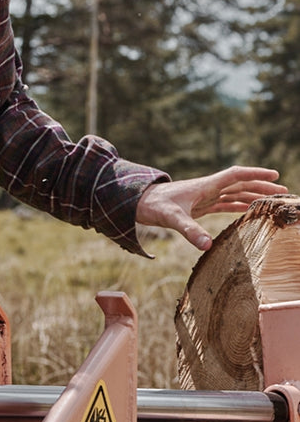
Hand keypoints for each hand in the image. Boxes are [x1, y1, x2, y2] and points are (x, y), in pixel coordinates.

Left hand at [135, 165, 287, 250]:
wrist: (137, 202)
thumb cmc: (154, 205)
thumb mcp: (172, 218)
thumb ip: (189, 231)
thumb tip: (207, 246)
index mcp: (206, 185)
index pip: (236, 175)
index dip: (255, 175)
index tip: (274, 176)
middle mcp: (208, 188)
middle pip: (240, 184)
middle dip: (261, 187)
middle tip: (284, 192)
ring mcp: (205, 196)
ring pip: (235, 193)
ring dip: (253, 196)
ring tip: (273, 201)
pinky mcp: (200, 206)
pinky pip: (224, 203)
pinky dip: (239, 205)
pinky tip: (249, 210)